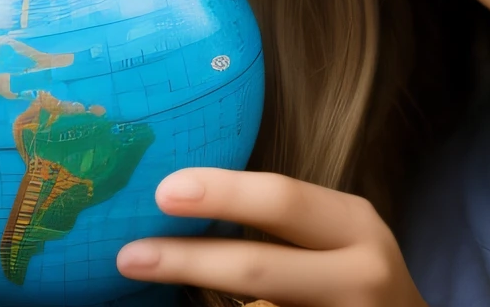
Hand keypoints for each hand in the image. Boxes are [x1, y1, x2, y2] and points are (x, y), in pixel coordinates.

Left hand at [114, 168, 427, 306]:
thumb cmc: (348, 271)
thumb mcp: (330, 235)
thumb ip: (274, 221)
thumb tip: (174, 201)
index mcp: (353, 225)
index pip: (281, 200)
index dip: (221, 195)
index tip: (162, 193)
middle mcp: (360, 274)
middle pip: (259, 267)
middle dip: (188, 261)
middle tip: (128, 255)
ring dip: (197, 297)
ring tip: (144, 279)